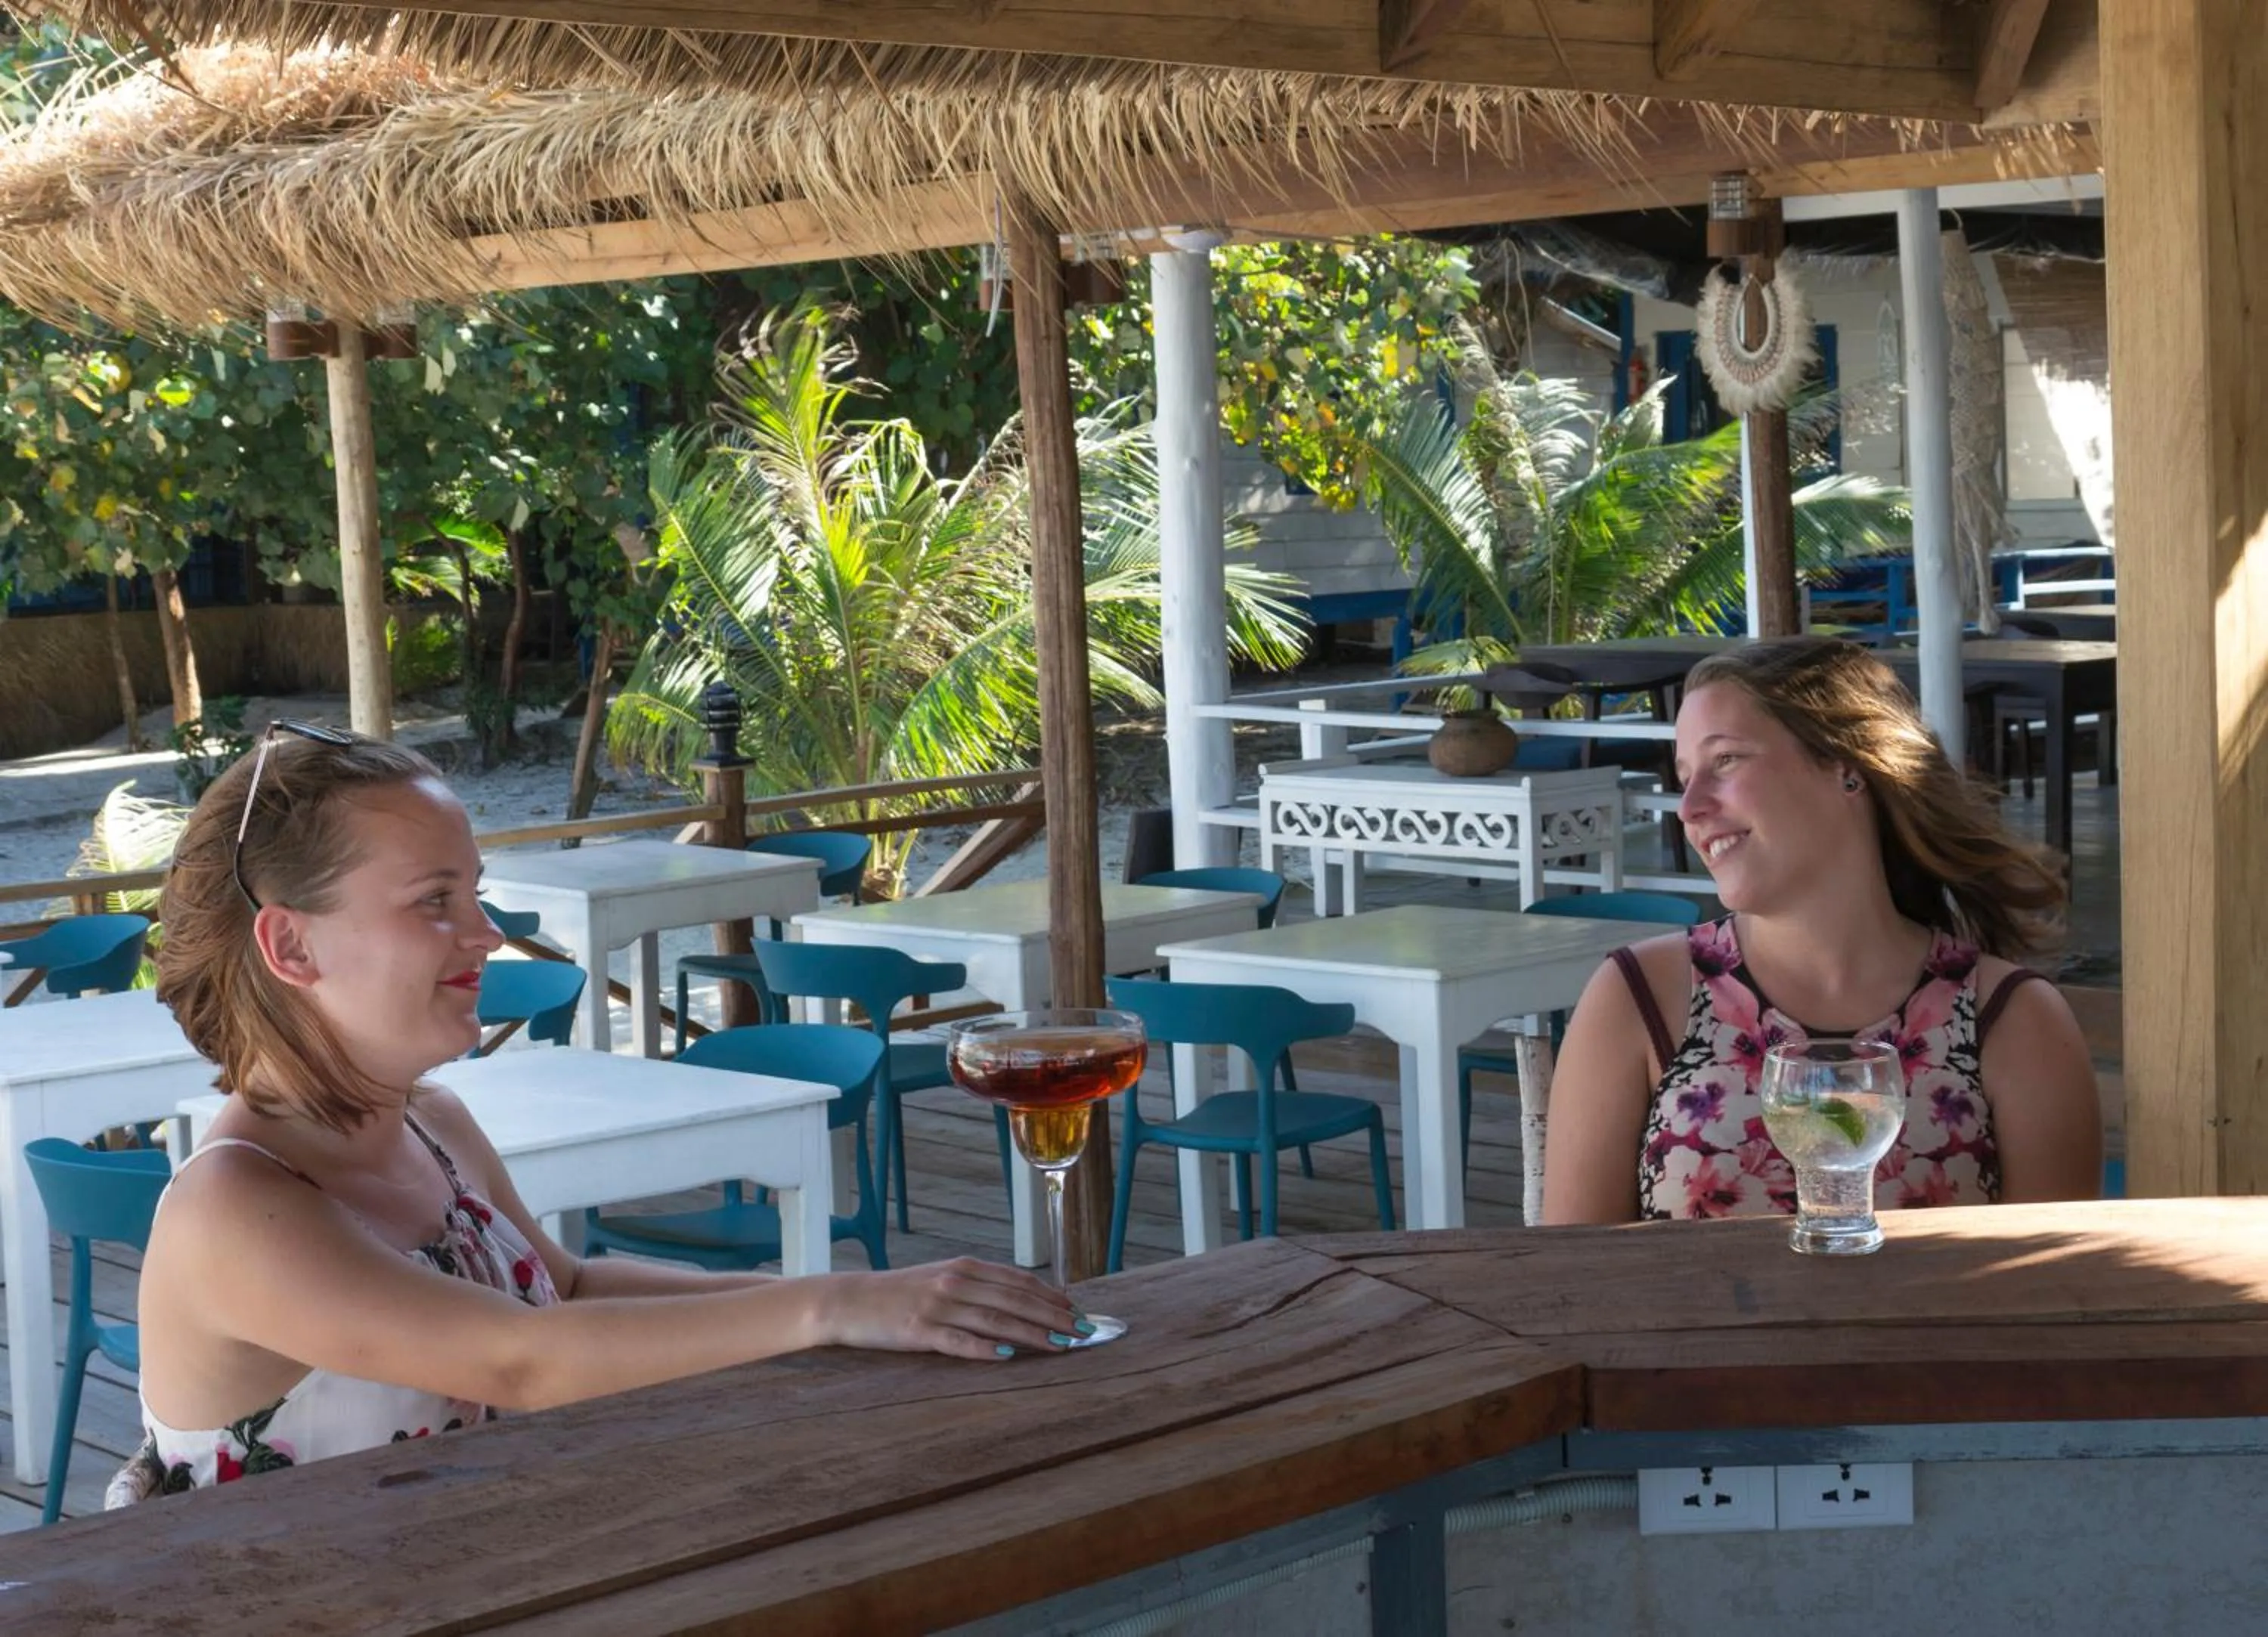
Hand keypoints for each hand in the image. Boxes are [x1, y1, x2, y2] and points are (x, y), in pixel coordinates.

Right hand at [820, 1259, 1083, 1360]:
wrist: (850, 1301)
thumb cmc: (901, 1293)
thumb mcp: (943, 1279)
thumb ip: (979, 1287)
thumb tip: (1022, 1301)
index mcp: (965, 1267)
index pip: (1019, 1281)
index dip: (1052, 1297)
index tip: (1078, 1312)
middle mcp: (956, 1282)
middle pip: (1016, 1301)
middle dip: (1055, 1317)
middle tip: (1084, 1332)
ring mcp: (938, 1306)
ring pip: (996, 1321)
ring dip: (1034, 1334)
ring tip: (1062, 1345)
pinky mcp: (920, 1331)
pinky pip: (959, 1342)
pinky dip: (986, 1349)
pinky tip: (1008, 1356)